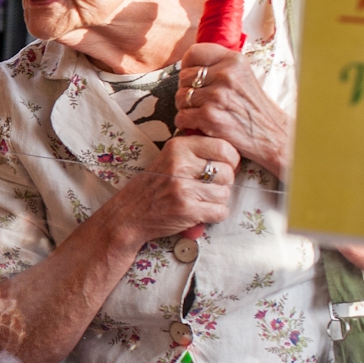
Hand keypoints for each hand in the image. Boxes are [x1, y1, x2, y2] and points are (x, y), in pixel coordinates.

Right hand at [110, 134, 237, 245]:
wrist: (130, 213)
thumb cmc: (154, 185)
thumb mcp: (169, 156)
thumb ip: (195, 150)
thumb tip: (233, 153)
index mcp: (178, 146)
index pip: (224, 147)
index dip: (231, 160)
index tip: (223, 167)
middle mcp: (180, 164)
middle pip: (228, 172)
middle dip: (223, 183)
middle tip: (208, 187)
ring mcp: (183, 188)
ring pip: (225, 194)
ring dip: (217, 201)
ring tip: (200, 200)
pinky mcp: (186, 210)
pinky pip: (220, 212)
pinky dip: (214, 215)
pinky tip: (200, 212)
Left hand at [175, 42, 291, 178]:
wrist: (271, 136)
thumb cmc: (254, 108)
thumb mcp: (243, 76)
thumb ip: (220, 66)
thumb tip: (190, 62)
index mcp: (234, 61)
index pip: (194, 53)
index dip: (188, 65)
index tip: (193, 75)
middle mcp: (226, 75)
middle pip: (184, 77)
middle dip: (188, 90)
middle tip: (202, 100)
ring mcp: (216, 96)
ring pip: (180, 97)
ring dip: (187, 108)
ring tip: (204, 112)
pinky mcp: (209, 117)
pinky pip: (181, 117)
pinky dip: (187, 123)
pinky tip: (201, 124)